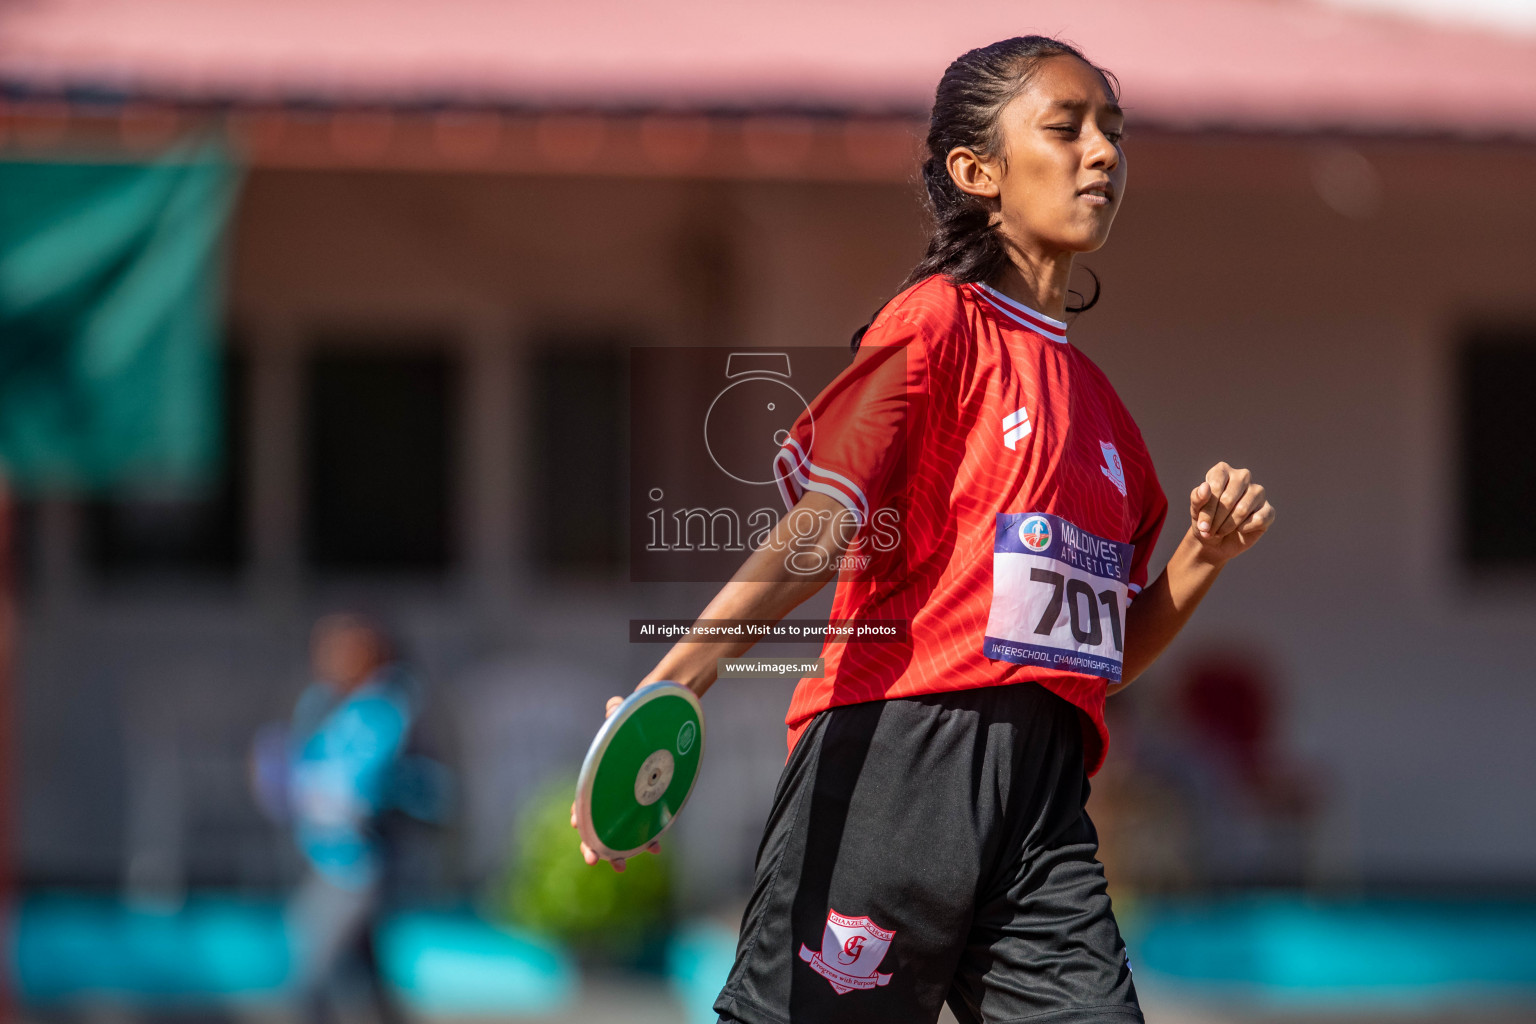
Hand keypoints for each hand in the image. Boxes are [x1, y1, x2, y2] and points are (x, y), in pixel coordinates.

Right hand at [571, 694, 661, 871]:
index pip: (584, 797)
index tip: (577, 826)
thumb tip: (614, 705)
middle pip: (596, 823)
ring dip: (617, 851)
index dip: (579, 813)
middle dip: (592, 844)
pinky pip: (643, 827)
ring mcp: (628, 801)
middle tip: (593, 860)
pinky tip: (655, 848)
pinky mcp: (647, 804)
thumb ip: (619, 713)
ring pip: (617, 833)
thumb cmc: (635, 723)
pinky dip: (646, 839)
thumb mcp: (626, 716)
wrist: (658, 725)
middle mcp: (611, 793)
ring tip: (620, 866)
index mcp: (600, 775)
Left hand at [1188, 462, 1274, 563]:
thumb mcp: (1195, 511)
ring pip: (1243, 509)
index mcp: (1222, 471)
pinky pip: (1259, 519)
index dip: (1207, 509)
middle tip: (1209, 531)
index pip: (1215, 486)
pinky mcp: (1268, 509)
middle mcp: (1242, 477)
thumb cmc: (1205, 521)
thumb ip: (1197, 498)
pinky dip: (1245, 529)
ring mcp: (1258, 492)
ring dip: (1228, 526)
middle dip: (1216, 520)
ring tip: (1220, 531)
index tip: (1201, 525)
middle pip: (1228, 499)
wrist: (1215, 543)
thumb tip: (1205, 486)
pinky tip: (1240, 529)